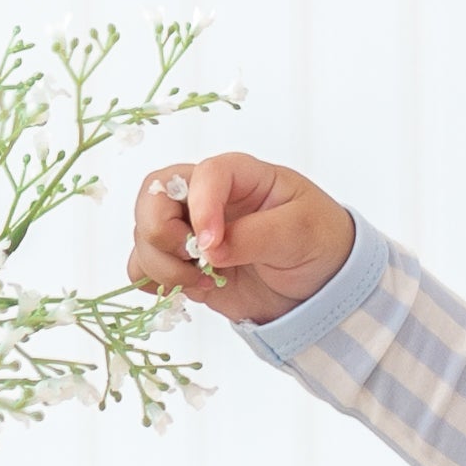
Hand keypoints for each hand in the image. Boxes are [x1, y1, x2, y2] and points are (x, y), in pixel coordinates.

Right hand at [130, 154, 359, 325]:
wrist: (321, 286)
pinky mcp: (183, 264)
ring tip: (204, 282)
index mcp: (240, 175)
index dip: (201, 207)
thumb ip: (254, 236)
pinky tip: (190, 290)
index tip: (213, 245)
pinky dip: (153, 281)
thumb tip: (209, 250)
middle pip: (153, 197)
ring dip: (161, 263)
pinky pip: (144, 267)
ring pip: (144, 235)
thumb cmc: (320, 242)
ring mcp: (190, 231)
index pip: (204, 175)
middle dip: (163, 233)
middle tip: (196, 260)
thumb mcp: (301, 232)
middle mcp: (207, 198)